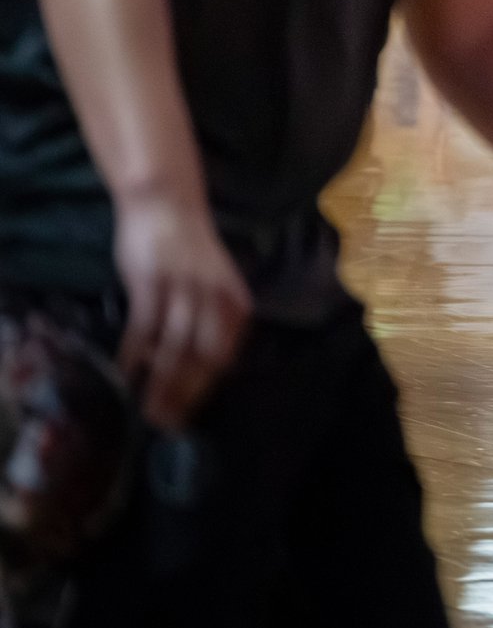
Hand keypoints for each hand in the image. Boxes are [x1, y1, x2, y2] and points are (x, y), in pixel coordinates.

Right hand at [112, 192, 250, 428]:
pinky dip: (133, 353)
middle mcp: (215, 298)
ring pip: (173, 348)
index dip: (205, 390)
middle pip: (202, 358)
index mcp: (234, 301)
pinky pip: (143, 326)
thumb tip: (190, 367)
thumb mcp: (213, 286)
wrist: (167, 204)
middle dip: (183, 395)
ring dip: (158, 382)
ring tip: (143, 408)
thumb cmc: (189, 250)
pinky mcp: (152, 282)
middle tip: (162, 422)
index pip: (224, 356)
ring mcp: (184, 289)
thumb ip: (208, 322)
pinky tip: (123, 373)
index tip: (187, 415)